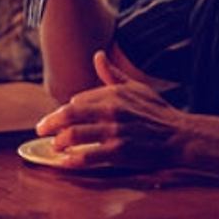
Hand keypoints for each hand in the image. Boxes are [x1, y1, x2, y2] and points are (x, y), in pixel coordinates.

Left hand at [34, 50, 185, 169]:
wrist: (178, 136)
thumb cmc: (157, 112)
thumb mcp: (136, 88)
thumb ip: (113, 74)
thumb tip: (98, 56)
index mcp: (113, 93)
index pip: (78, 100)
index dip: (65, 111)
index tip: (57, 118)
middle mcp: (111, 110)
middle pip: (70, 115)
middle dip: (51, 123)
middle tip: (40, 129)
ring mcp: (114, 131)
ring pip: (75, 135)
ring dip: (59, 141)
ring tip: (54, 145)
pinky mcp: (119, 151)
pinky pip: (89, 156)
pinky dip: (73, 160)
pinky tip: (64, 163)